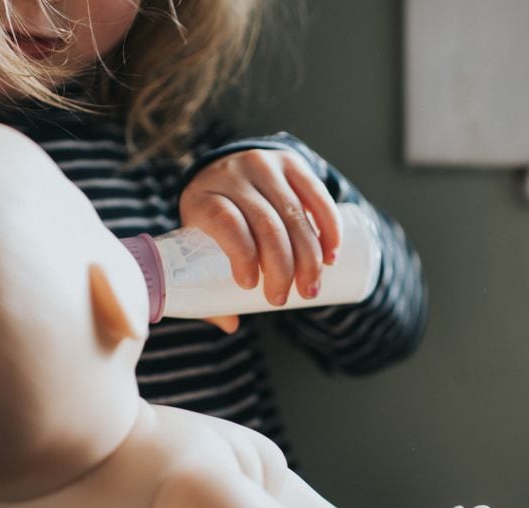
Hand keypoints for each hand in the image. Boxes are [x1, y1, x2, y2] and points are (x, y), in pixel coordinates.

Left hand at [179, 149, 341, 309]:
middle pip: (266, 224)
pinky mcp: (289, 161)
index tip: (251, 286)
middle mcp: (232, 175)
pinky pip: (315, 194)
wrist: (222, 169)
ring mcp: (263, 165)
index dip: (243, 255)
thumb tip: (231, 324)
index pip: (226, 223)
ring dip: (309, 256)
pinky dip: (328, 227)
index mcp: (203, 198)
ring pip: (294, 214)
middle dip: (283, 268)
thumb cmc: (211, 220)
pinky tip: (331, 253)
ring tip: (312, 287)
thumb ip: (207, 284)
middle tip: (287, 298)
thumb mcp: (197, 244)